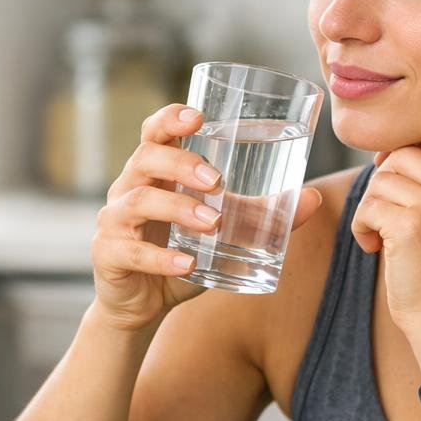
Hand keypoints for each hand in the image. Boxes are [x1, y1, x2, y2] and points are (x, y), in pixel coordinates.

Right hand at [90, 104, 322, 330]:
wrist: (142, 304)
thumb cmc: (181, 253)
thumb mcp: (223, 232)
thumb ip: (260, 215)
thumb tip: (312, 199)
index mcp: (155, 172)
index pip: (154, 132)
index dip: (170, 118)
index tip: (198, 116)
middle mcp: (129, 188)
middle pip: (146, 158)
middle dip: (181, 164)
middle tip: (217, 182)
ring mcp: (114, 221)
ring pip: (139, 201)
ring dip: (178, 208)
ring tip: (212, 223)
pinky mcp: (107, 255)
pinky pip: (132, 251)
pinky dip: (161, 258)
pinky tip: (186, 264)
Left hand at [350, 136, 420, 348]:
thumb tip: (388, 152)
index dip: (407, 153)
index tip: (394, 182)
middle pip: (404, 153)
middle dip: (384, 183)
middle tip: (385, 216)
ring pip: (382, 179)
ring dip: (371, 207)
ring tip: (381, 236)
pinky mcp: (410, 226)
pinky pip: (367, 206)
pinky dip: (361, 227)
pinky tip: (374, 248)